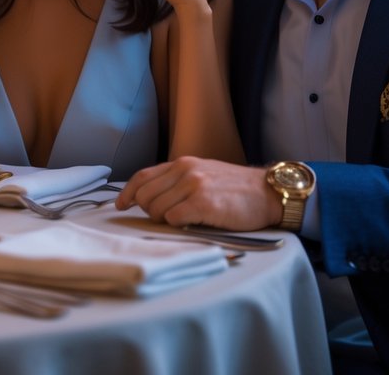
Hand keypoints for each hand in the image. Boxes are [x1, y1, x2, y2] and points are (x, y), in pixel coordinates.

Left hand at [116, 157, 281, 230]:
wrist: (267, 193)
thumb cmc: (236, 189)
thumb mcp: (204, 173)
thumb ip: (179, 180)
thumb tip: (153, 198)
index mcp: (182, 163)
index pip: (142, 176)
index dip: (127, 192)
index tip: (121, 205)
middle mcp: (184, 170)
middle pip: (145, 195)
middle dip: (148, 211)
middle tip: (165, 218)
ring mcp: (193, 186)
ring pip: (156, 209)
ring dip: (164, 220)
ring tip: (184, 220)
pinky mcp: (203, 203)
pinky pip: (173, 219)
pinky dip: (178, 225)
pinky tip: (193, 223)